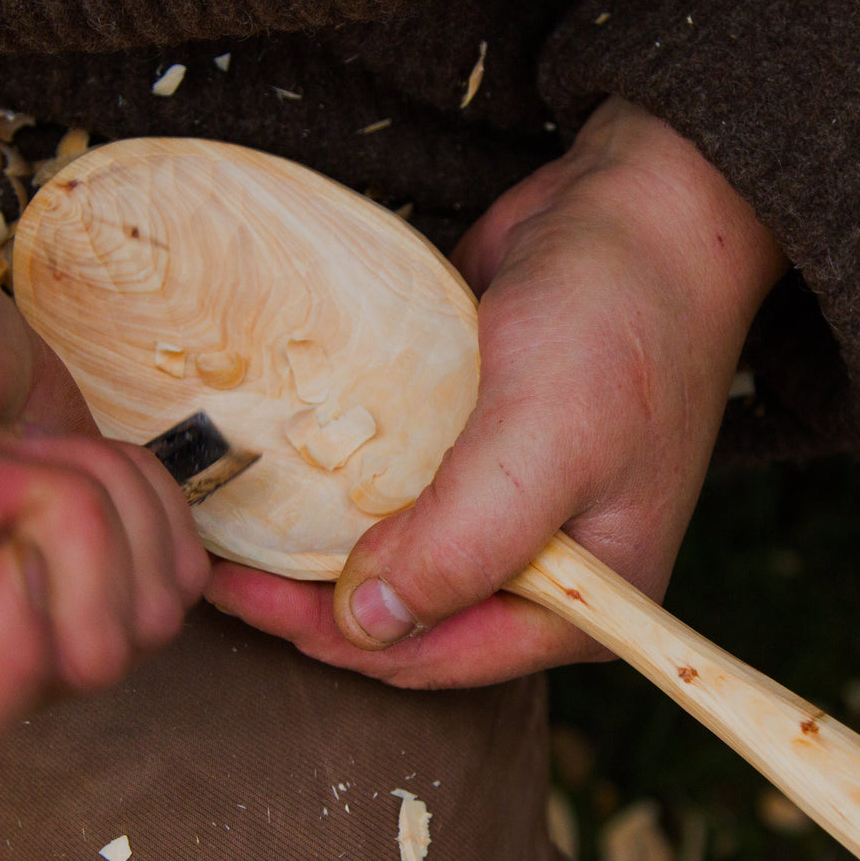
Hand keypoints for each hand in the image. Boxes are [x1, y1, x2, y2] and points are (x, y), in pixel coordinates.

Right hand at [0, 228, 207, 786]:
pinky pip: (180, 576)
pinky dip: (146, 493)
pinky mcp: (107, 599)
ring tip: (22, 447)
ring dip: (108, 497)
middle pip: (86, 660)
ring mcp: (41, 646)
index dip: (3, 618)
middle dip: (70, 524)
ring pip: (150, 618)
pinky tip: (70, 456)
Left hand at [206, 96, 785, 686]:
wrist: (641, 205)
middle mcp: (542, 568)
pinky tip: (279, 465)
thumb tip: (363, 626)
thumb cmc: (615, 323)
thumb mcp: (542, 445)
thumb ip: (459, 547)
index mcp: (581, 601)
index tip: (239, 590)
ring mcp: (507, 506)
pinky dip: (341, 483)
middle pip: (405, 611)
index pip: (436, 655)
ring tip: (231, 517)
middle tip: (218, 556)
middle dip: (312, 595)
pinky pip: (396, 486)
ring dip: (317, 542)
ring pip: (392, 551)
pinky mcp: (477, 446)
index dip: (332, 636)